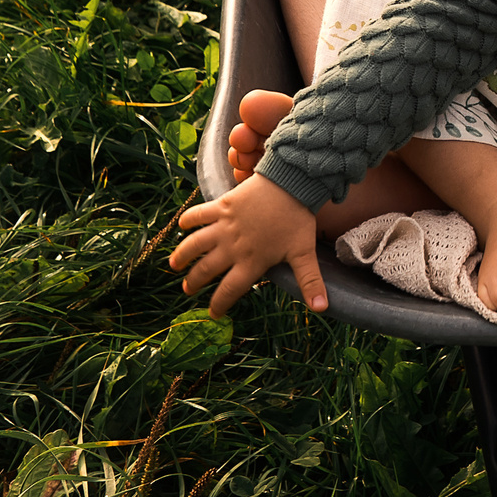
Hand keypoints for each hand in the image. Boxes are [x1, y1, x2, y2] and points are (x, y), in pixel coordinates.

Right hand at [171, 174, 327, 316]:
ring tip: (174, 264)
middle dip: (195, 282)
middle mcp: (233, 248)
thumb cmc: (297, 220)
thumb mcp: (303, 253)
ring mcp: (224, 227)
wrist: (291, 183)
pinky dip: (188, 220)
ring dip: (183, 255)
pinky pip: (199, 215)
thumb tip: (323, 309)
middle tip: (187, 289)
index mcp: (251, 262)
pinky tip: (181, 225)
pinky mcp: (221, 206)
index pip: (230, 291)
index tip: (213, 314)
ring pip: (195, 245)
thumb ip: (309, 282)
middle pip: (206, 270)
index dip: (219, 305)